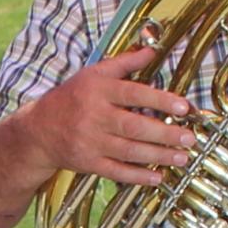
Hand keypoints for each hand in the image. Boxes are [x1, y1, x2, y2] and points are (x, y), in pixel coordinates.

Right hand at [25, 41, 195, 186]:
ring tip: (182, 157)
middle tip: (189, 138)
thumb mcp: (94, 74)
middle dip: (164, 134)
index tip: (184, 107)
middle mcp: (93, 116)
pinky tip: (157, 177)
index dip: (160, 100)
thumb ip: (124, 62)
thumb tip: (153, 49)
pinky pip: (116, 171)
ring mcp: (90, 142)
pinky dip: (137, 176)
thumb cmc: (71, 98)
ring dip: (158, 156)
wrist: (38, 130)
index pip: (133, 94)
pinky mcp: (88, 163)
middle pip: (133, 126)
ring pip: (128, 151)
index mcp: (97, 90)